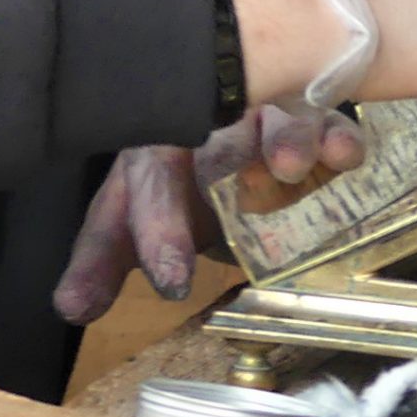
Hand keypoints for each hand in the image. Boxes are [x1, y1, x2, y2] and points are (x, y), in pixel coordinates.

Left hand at [51, 103, 363, 321]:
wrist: (230, 109)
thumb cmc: (183, 172)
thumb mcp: (137, 211)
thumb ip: (104, 257)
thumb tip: (71, 307)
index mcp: (157, 149)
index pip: (148, 184)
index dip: (158, 230)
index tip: (171, 280)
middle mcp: (210, 124)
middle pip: (216, 138)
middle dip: (231, 164)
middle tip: (235, 206)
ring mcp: (264, 114)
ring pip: (277, 116)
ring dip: (286, 138)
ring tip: (291, 168)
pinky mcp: (314, 118)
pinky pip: (332, 120)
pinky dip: (341, 136)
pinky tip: (346, 156)